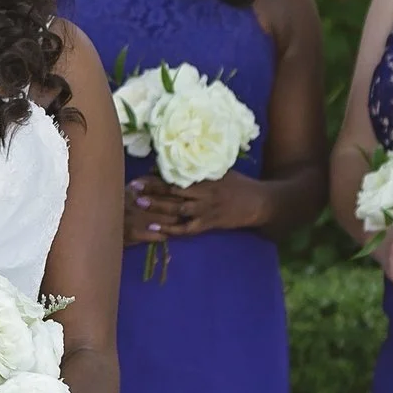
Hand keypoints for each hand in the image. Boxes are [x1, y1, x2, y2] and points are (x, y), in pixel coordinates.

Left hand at [128, 173, 264, 240]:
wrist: (258, 202)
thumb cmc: (239, 184)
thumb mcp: (221, 170)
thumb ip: (200, 169)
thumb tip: (176, 162)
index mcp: (205, 178)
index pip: (177, 176)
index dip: (157, 177)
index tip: (140, 176)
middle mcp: (203, 193)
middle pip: (173, 192)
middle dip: (152, 190)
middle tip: (133, 189)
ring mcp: (206, 210)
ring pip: (177, 209)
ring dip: (158, 207)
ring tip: (140, 205)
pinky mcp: (209, 224)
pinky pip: (187, 229)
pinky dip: (172, 230)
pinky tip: (157, 230)